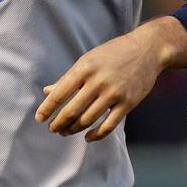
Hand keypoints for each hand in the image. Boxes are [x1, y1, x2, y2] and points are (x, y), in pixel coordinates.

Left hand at [35, 16, 186, 141]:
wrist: (147, 49)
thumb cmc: (113, 54)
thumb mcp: (88, 60)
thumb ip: (68, 78)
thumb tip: (47, 92)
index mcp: (84, 68)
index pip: (59, 94)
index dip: (47, 109)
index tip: (39, 119)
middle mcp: (98, 81)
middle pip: (72, 110)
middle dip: (59, 123)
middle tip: (53, 129)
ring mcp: (114, 93)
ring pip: (88, 120)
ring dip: (73, 129)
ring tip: (66, 132)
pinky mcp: (128, 103)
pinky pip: (109, 125)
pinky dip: (96, 135)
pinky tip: (87, 137)